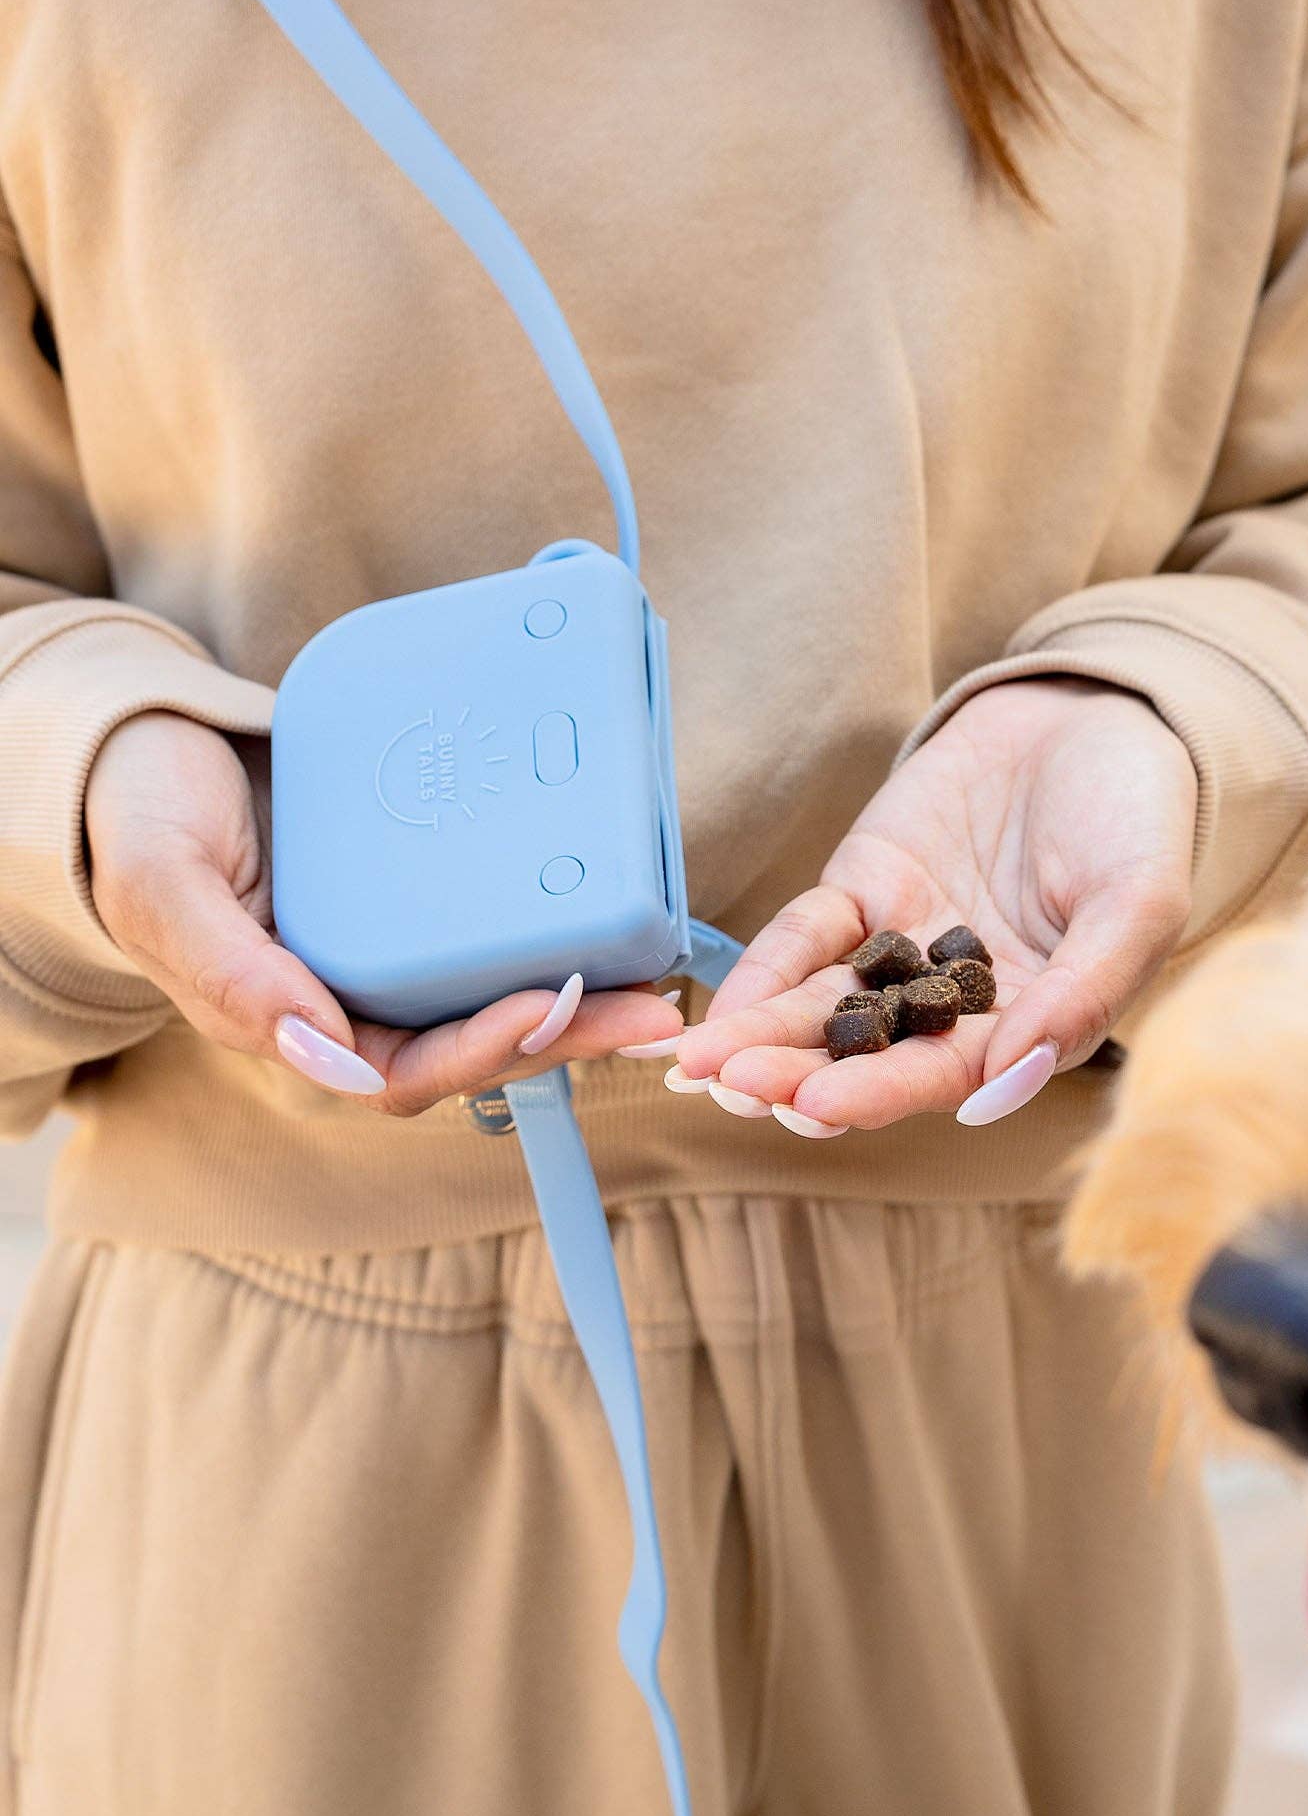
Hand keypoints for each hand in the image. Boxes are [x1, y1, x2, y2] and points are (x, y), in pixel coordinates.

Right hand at [84, 712, 681, 1114]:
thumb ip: (229, 972)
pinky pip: (501, 899)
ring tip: (662, 953)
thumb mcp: (162, 890)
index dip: (490, 1048)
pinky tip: (613, 870)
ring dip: (588, 975)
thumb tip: (322, 1053)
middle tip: (655, 1004)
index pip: (412, 1071)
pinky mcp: (428, 874)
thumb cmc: (137, 824)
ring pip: (507, 974)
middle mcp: (365, 992)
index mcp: (303, 1022)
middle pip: (486, 1033)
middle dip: (575, 1029)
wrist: (147, 744)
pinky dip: (560, 896)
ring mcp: (402, 935)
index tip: (555, 1004)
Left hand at [671, 678, 1196, 1132]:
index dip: (880, 1094)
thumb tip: (1004, 1083)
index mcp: (1031, 1024)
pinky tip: (720, 1007)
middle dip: (797, 1078)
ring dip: (764, 1040)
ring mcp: (906, 947)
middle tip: (735, 1091)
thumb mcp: (1141, 901)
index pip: (946, 1074)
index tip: (816, 1109)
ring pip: (823, 1008)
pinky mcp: (866, 888)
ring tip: (701, 1068)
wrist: (1101, 713)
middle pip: (869, 1056)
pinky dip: (763, 971)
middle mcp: (960, 1004)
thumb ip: (1083, 993)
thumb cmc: (1140, 816)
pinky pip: (806, 937)